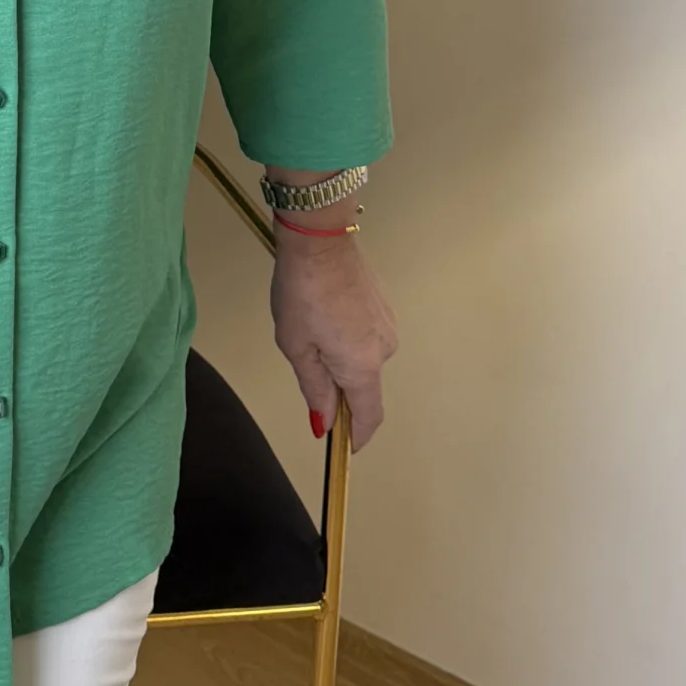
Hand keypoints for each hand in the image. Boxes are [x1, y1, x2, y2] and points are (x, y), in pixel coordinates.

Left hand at [270, 231, 397, 446]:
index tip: (346, 446)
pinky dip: (349, 333)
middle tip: (306, 356)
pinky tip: (328, 311)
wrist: (321, 239)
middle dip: (338, 384)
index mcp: (362, 367)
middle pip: (363, 384)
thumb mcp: (297, 347)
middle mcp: (385, 350)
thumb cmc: (301, 295)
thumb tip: (325, 423)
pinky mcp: (386, 304)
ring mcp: (389, 324)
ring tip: (312, 325)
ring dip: (342, 354)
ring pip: (364, 356)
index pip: (369, 415)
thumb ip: (314, 389)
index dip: (359, 436)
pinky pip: (367, 333)